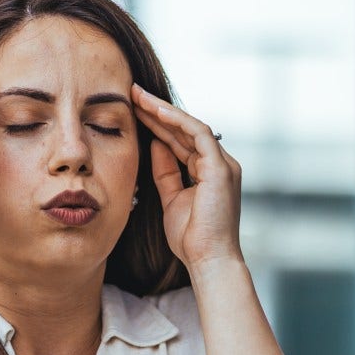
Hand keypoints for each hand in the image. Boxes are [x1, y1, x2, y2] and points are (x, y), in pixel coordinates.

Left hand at [131, 84, 242, 271]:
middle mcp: (220, 164)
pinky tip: (155, 111)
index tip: (133, 110)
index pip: (182, 140)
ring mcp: (223, 165)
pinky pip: (198, 134)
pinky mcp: (221, 168)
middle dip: (157, 111)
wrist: (208, 260)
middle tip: (132, 93)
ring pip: (190, 126)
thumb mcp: (171, 198)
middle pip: (185, 130)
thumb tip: (155, 143)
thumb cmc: (191, 238)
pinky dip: (176, 121)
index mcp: (209, 172)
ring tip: (138, 96)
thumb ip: (165, 171)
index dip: (157, 124)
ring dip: (162, 110)